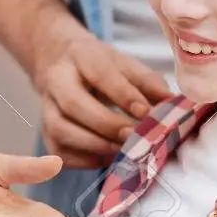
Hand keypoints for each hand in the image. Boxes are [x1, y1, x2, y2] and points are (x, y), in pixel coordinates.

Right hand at [32, 20, 171, 168]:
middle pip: (73, 104)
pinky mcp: (45, 131)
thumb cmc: (99, 67)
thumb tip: (171, 104)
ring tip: (120, 151)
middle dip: (106, 124)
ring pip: (59, 129)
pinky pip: (57, 150)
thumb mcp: (125, 64)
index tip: (146, 112)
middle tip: (133, 136)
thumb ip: (148, 83)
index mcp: (81, 56)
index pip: (101, 74)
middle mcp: (57, 80)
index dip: (124, 95)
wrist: (59, 63)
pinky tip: (104, 158)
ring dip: (93, 144)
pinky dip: (82, 160)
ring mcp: (46, 107)